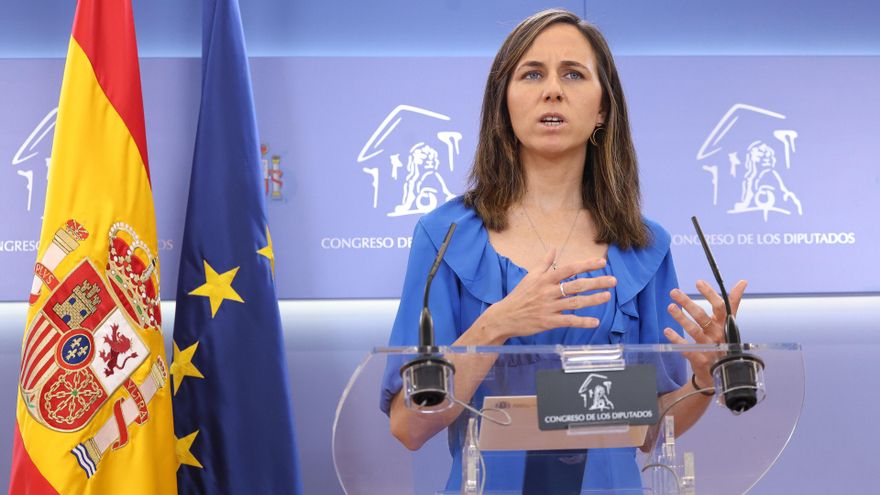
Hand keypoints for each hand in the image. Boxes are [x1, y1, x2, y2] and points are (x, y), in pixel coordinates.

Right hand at [478, 249, 616, 342]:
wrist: (505, 316)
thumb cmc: (519, 296)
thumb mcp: (530, 277)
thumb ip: (544, 263)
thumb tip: (553, 248)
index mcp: (545, 279)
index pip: (569, 269)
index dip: (587, 265)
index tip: (602, 262)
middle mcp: (548, 291)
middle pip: (576, 285)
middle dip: (596, 282)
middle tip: (613, 280)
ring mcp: (549, 307)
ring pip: (575, 302)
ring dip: (593, 299)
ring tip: (607, 296)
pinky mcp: (548, 322)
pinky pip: (569, 321)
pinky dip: (583, 322)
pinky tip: (595, 322)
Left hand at [663, 279, 747, 384]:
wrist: (719, 373)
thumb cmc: (723, 343)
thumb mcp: (729, 324)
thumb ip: (732, 303)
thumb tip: (743, 282)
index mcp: (725, 325)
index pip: (720, 307)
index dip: (710, 294)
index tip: (698, 282)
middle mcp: (718, 335)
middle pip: (702, 317)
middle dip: (687, 303)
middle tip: (674, 292)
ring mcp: (709, 348)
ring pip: (693, 330)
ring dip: (681, 318)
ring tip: (670, 307)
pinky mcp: (700, 359)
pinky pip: (686, 348)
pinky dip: (676, 339)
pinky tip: (667, 331)